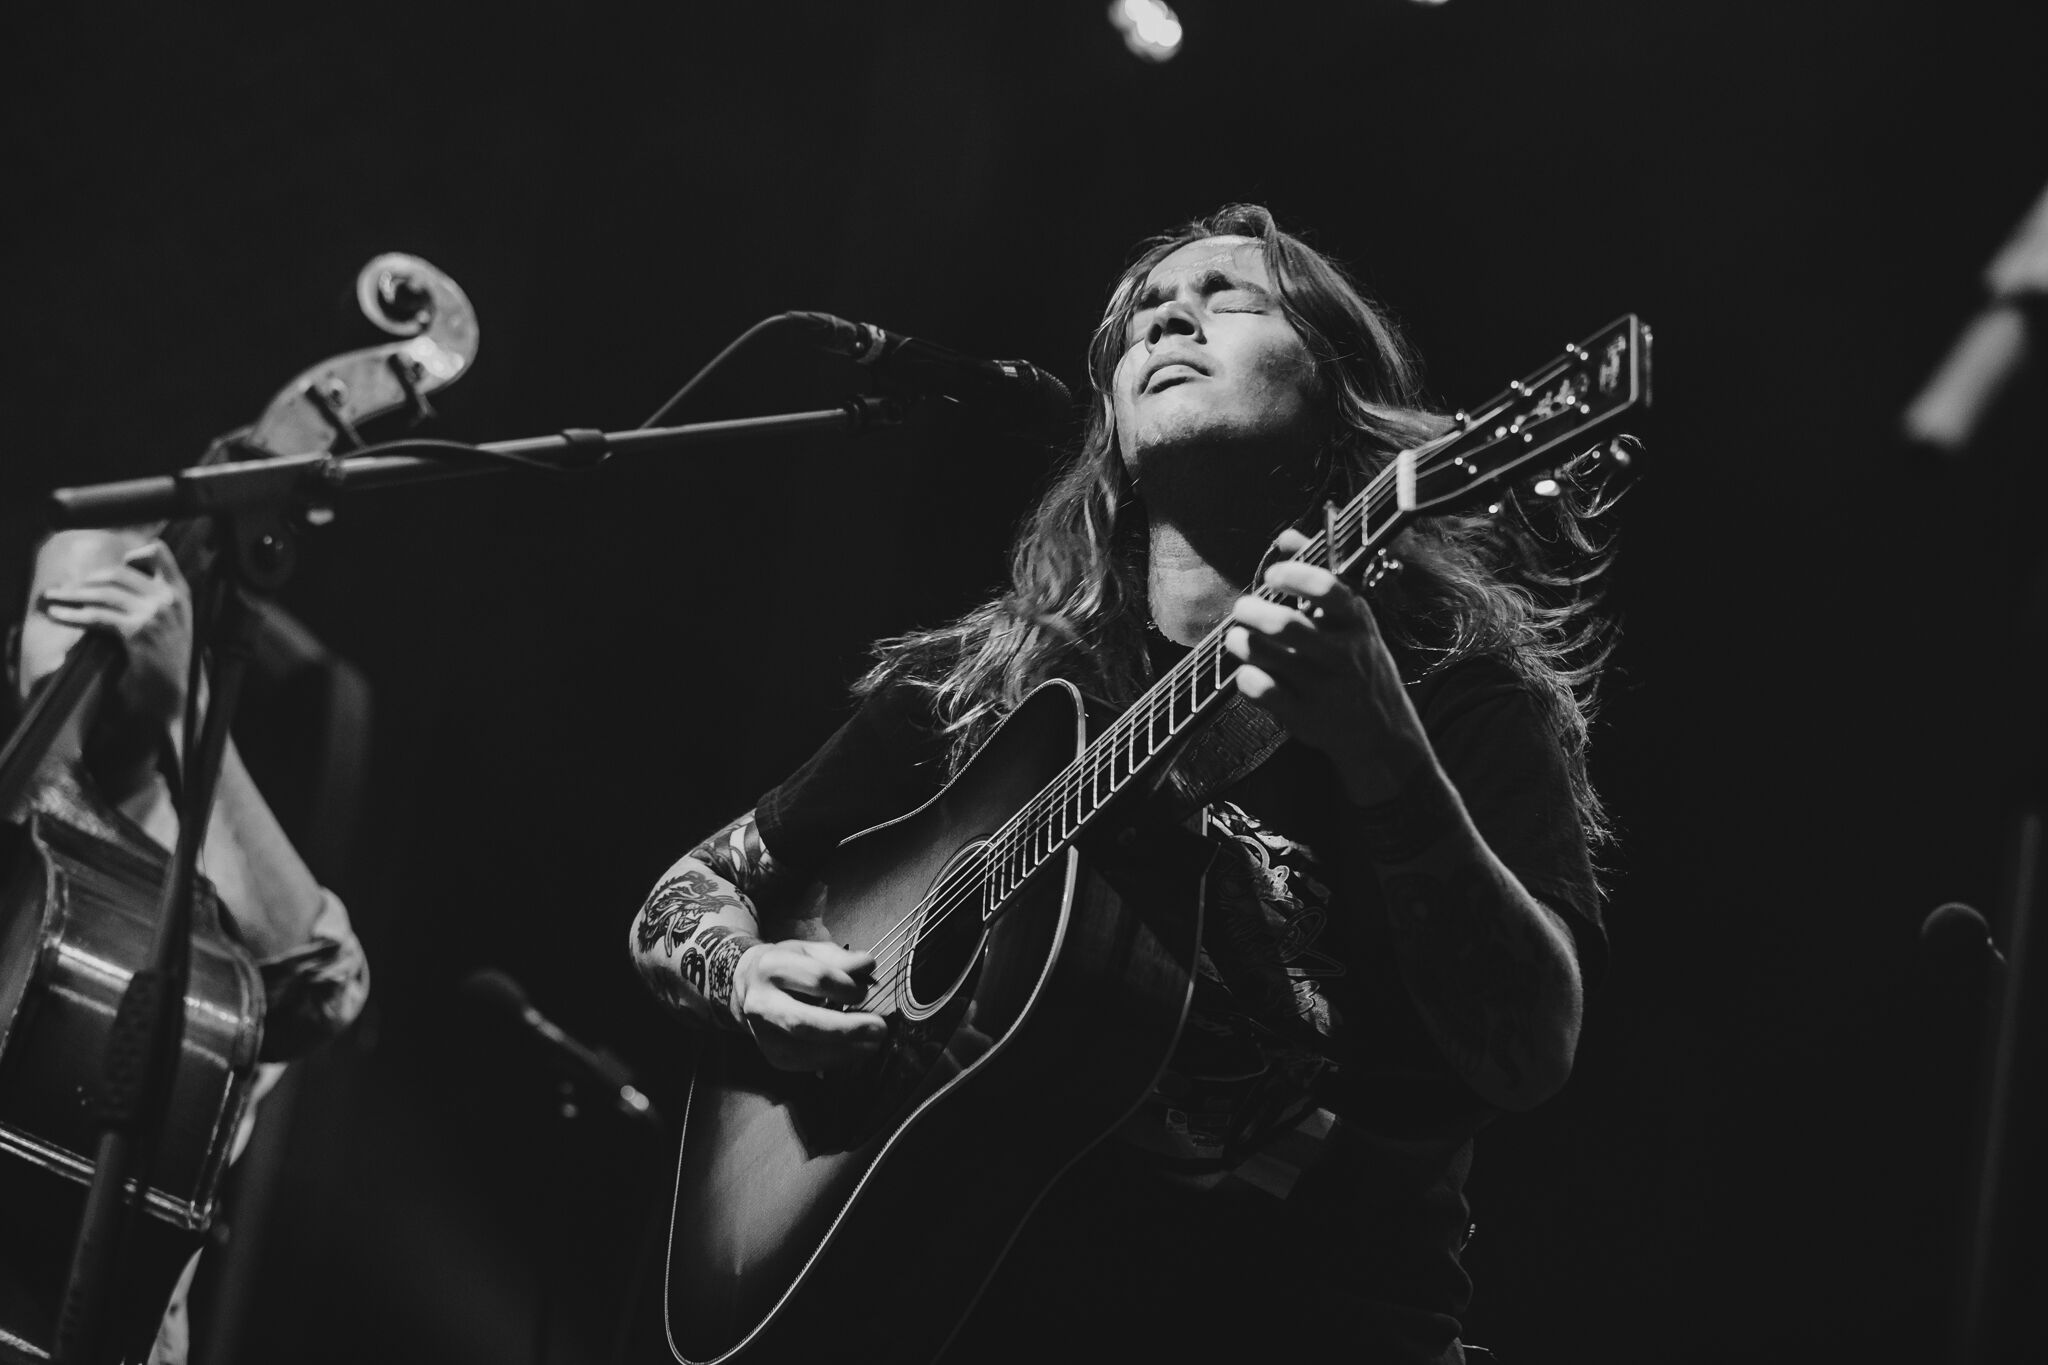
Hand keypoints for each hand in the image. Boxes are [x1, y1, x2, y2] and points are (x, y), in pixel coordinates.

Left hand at [38, 540, 192, 729]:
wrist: (176, 691)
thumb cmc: (169, 658)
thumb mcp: (173, 620)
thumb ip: (155, 597)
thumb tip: (116, 579)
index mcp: (180, 592)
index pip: (159, 552)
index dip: (132, 554)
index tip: (113, 569)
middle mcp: (169, 598)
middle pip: (119, 573)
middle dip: (87, 579)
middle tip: (69, 588)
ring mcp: (155, 614)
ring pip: (104, 592)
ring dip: (73, 594)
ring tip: (55, 597)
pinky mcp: (138, 632)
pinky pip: (98, 616)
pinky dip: (74, 614)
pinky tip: (60, 615)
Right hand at [731, 939, 887, 1071]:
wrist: (748, 988)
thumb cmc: (786, 966)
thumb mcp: (809, 951)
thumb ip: (839, 958)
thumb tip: (867, 966)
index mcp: (771, 967)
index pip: (816, 979)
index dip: (846, 987)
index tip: (864, 991)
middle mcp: (762, 1003)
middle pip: (805, 1022)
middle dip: (846, 1029)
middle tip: (878, 1028)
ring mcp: (764, 1034)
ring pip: (806, 1050)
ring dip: (846, 1051)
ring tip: (873, 1044)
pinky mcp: (773, 1055)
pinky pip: (808, 1064)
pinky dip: (836, 1060)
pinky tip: (855, 1051)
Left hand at [1223, 527, 1428, 804]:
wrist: (1382, 736)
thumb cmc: (1359, 665)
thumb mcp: (1353, 622)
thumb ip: (1319, 576)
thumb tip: (1286, 536)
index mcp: (1358, 623)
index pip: (1328, 590)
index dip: (1294, 575)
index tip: (1272, 573)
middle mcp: (1343, 655)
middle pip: (1287, 626)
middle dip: (1253, 610)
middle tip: (1242, 607)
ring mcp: (1323, 688)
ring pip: (1267, 656)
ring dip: (1242, 641)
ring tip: (1238, 636)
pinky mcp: (1304, 718)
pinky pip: (1261, 691)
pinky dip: (1246, 678)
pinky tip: (1248, 672)